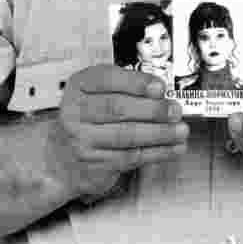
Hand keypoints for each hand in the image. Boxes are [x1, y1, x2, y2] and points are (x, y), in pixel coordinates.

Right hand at [55, 64, 187, 199]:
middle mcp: (75, 111)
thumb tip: (162, 91)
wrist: (62, 155)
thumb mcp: (100, 92)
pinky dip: (156, 152)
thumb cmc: (90, 117)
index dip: (136, 83)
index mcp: (79, 86)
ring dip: (160, 134)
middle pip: (117, 109)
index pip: (106, 79)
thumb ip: (127, 88)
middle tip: (175, 110)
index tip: (160, 87)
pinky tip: (172, 147)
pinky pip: (129, 157)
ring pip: (126, 136)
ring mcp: (82, 140)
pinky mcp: (93, 164)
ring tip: (180, 130)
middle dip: (153, 110)